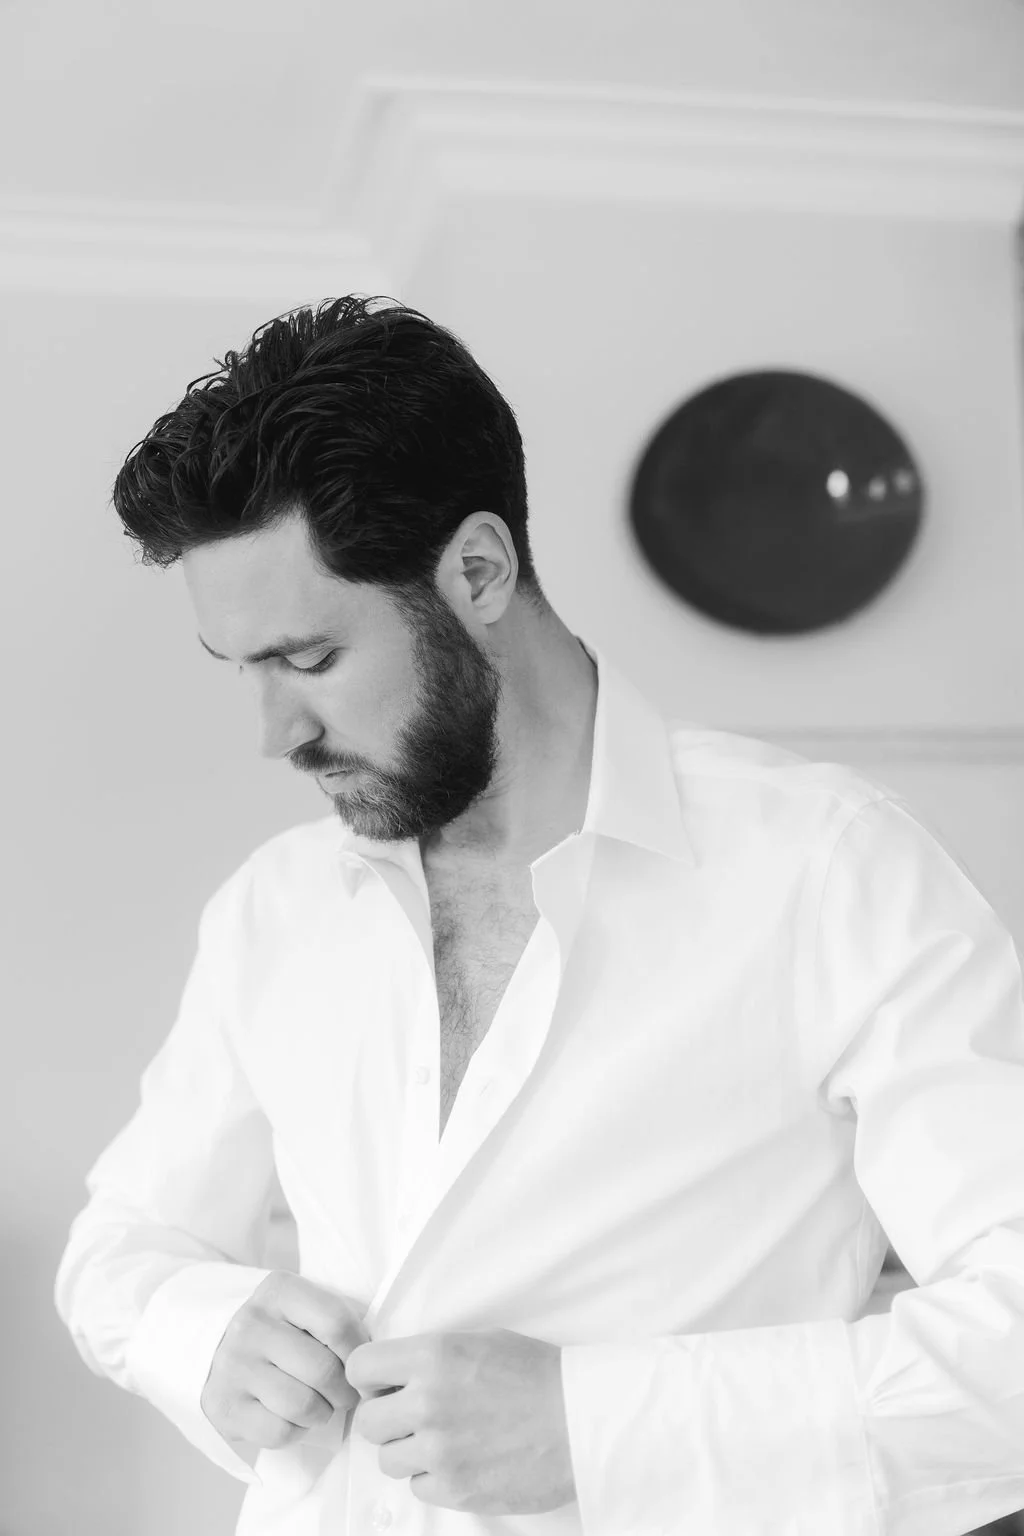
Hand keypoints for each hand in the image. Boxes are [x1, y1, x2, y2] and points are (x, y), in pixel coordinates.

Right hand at [200, 1271, 366, 1450]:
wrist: (218, 1348)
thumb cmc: (284, 1331)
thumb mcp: (307, 1309)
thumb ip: (340, 1323)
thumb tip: (378, 1359)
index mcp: (279, 1290)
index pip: (337, 1323)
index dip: (359, 1352)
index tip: (362, 1365)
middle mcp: (251, 1324)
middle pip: (322, 1370)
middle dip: (345, 1390)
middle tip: (346, 1394)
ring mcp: (233, 1366)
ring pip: (302, 1406)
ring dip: (322, 1413)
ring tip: (320, 1404)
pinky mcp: (223, 1406)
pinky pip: (279, 1432)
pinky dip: (296, 1431)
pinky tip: (292, 1416)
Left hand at [345, 1327, 575, 1515]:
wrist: (581, 1418)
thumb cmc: (538, 1375)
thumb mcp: (479, 1341)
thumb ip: (432, 1357)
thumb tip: (398, 1372)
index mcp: (433, 1357)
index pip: (360, 1367)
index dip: (371, 1377)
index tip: (385, 1384)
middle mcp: (428, 1403)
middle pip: (367, 1421)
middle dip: (387, 1418)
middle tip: (413, 1417)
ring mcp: (440, 1451)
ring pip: (388, 1459)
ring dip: (409, 1451)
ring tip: (443, 1440)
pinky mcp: (455, 1489)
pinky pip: (418, 1487)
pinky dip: (434, 1477)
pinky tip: (461, 1461)